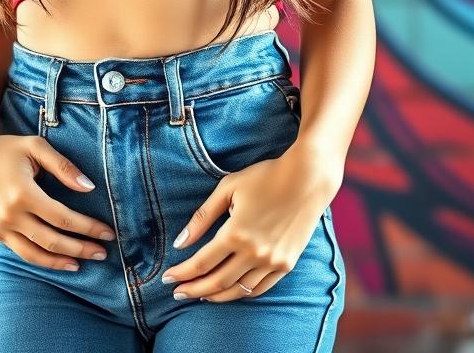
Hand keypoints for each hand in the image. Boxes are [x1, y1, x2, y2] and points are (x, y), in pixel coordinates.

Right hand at [0, 126, 115, 272]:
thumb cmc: (7, 147)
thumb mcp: (36, 147)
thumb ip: (64, 167)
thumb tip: (89, 188)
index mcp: (23, 193)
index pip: (64, 218)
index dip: (89, 227)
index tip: (108, 232)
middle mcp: (10, 215)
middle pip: (53, 240)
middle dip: (82, 248)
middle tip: (104, 252)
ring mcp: (0, 227)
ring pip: (36, 254)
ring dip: (62, 261)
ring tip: (84, 262)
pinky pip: (22, 252)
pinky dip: (42, 259)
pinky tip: (59, 259)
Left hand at [161, 143, 340, 301]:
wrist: (307, 179)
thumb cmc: (265, 177)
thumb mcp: (228, 188)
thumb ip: (202, 217)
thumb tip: (180, 243)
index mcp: (236, 233)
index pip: (201, 263)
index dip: (182, 273)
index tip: (167, 278)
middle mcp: (254, 252)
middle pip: (216, 281)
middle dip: (193, 290)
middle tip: (177, 293)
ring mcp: (272, 261)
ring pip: (237, 290)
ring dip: (215, 295)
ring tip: (199, 294)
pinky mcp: (286, 264)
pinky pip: (259, 288)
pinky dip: (241, 293)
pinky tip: (229, 290)